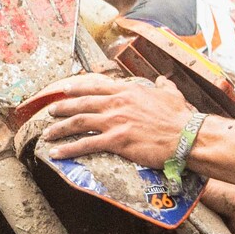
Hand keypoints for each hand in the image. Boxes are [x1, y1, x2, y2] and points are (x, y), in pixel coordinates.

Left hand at [38, 73, 192, 165]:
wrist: (186, 136)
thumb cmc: (181, 117)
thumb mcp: (171, 93)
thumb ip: (163, 85)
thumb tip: (162, 80)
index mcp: (128, 91)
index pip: (96, 86)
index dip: (78, 88)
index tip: (65, 90)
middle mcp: (117, 103)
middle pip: (82, 103)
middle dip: (62, 107)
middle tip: (50, 112)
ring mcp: (115, 121)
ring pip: (78, 122)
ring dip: (60, 128)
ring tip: (48, 134)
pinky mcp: (116, 141)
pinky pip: (86, 145)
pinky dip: (68, 149)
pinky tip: (57, 154)